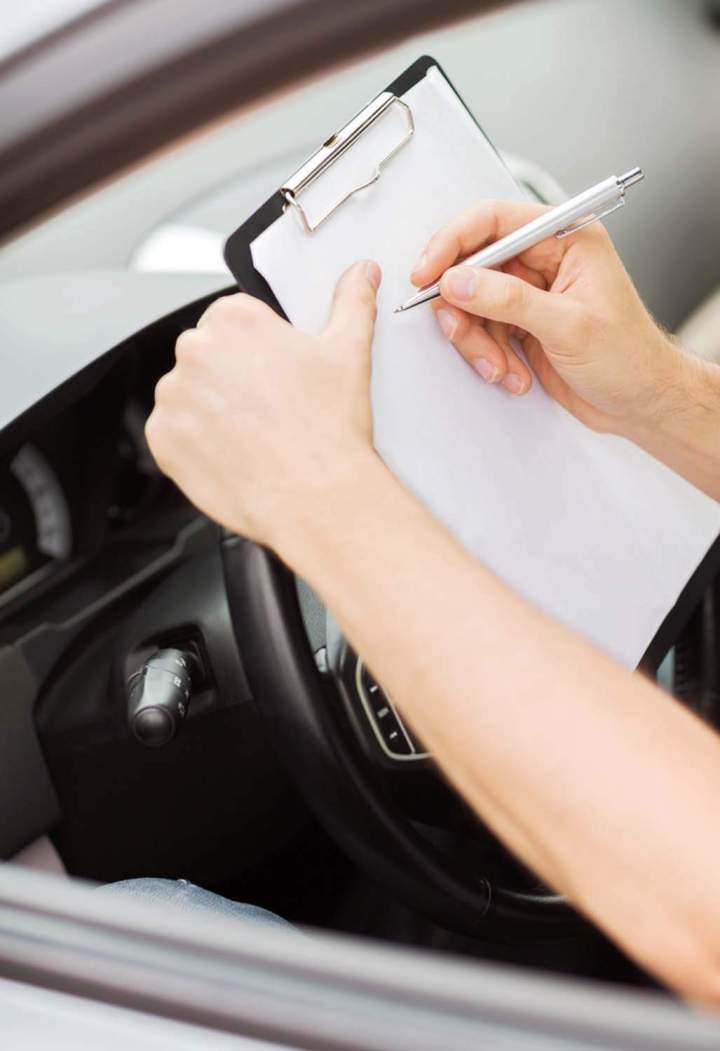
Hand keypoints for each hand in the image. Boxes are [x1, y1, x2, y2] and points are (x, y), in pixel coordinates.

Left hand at [145, 260, 380, 548]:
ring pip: (189, 396)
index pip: (233, 320)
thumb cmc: (327, 430)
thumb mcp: (349, 353)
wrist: (313, 497)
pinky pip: (172, 434)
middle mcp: (195, 351)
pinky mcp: (162, 439)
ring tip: (254, 434)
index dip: (258, 349)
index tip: (275, 372)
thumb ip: (352, 302)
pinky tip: (233, 452)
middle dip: (232, 378)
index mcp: (234, 319)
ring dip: (211, 410)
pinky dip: (195, 444)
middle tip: (270, 407)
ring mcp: (173, 396)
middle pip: (207, 356)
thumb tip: (360, 275)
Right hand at [411, 199, 681, 437]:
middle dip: (463, 307)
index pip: (493, 221)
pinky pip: (482, 331)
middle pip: (473, 266)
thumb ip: (509, 300)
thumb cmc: (629, 359)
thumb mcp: (569, 326)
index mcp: (566, 238)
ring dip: (477, 342)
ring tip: (500, 367)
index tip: (428, 273)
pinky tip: (513, 374)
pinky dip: (487, 356)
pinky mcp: (520, 324)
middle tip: (460, 333)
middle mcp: (545, 260)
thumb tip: (460, 281)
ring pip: (471, 304)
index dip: (453, 244)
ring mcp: (530, 293)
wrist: (640, 404)